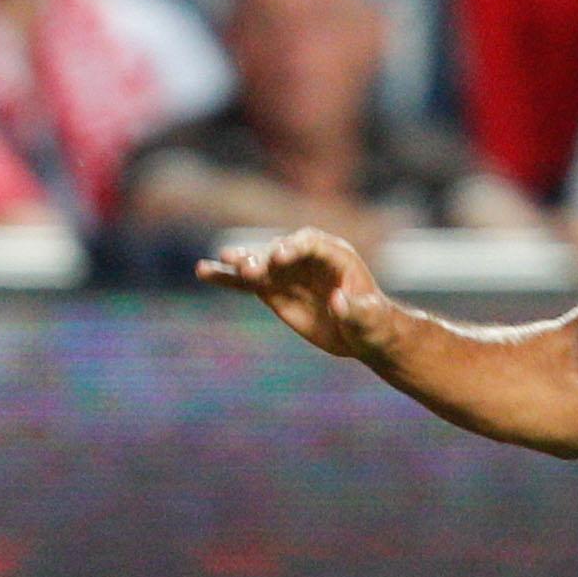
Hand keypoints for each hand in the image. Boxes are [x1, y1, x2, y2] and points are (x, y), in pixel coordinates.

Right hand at [198, 227, 393, 360]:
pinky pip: (246, 282)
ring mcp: (287, 272)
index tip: (279, 258)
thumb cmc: (373, 323)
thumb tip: (339, 301)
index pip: (311, 243)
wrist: (362, 333)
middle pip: (280, 251)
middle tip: (245, 267)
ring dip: (240, 264)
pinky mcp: (273, 289)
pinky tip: (204, 271)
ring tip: (217, 264)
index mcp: (335, 254)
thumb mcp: (370, 319)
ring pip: (259, 264)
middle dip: (263, 257)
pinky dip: (227, 278)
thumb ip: (357, 310)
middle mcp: (306, 257)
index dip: (294, 248)